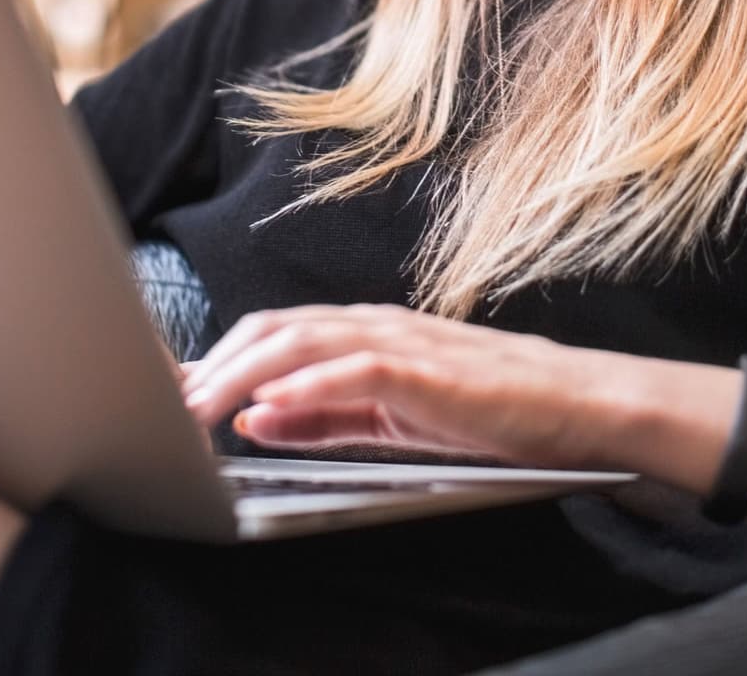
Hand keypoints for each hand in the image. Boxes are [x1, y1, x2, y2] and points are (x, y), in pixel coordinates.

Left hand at [177, 303, 630, 469]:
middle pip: (276, 329)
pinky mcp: (427, 370)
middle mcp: (377, 325)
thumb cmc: (490, 409)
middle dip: (218, 364)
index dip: (221, 358)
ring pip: (303, 342)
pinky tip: (271, 409)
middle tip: (173, 403)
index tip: (177, 391)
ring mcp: (403, 342)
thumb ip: (324, 419)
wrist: (573, 405)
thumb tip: (253, 420)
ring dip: (245, 374)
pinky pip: (354, 371)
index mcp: (367, 332)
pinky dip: (306, 388)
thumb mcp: (390, 419)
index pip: (276, 332)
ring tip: (202, 406)